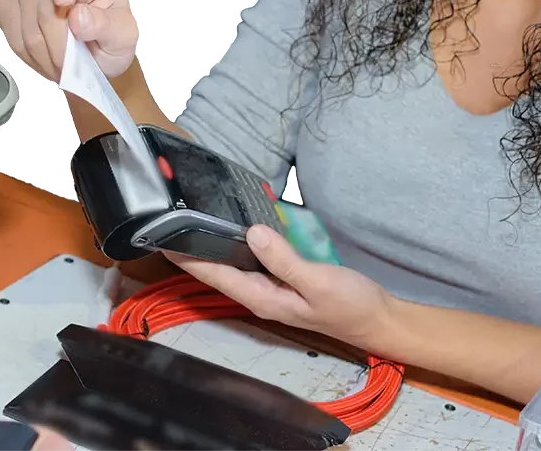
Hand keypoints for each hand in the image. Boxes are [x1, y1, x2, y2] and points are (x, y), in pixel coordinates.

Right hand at [0, 0, 137, 81]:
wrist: (95, 62)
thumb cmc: (113, 41)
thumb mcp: (123, 37)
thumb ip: (106, 26)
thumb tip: (77, 17)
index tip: (64, 2)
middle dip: (55, 34)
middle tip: (69, 61)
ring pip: (21, 8)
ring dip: (40, 45)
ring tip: (60, 64)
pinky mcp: (11, 4)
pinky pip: (7, 19)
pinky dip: (23, 46)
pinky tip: (43, 57)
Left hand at [165, 224, 393, 350]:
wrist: (377, 318)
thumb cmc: (349, 303)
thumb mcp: (317, 281)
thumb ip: (284, 260)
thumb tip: (252, 234)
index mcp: (263, 298)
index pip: (216, 275)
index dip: (188, 258)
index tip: (163, 236)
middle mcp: (261, 295)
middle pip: (218, 271)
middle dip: (193, 251)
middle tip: (170, 221)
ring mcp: (272, 289)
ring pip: (233, 266)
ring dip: (212, 247)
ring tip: (192, 222)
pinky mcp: (284, 280)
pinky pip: (252, 261)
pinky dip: (238, 246)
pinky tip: (235, 231)